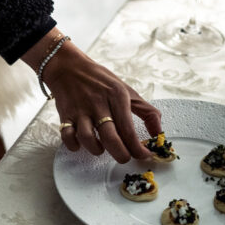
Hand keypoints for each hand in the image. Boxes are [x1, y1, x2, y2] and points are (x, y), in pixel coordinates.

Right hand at [22, 30, 161, 162]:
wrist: (69, 67)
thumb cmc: (101, 81)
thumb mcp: (127, 91)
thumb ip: (146, 111)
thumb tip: (159, 133)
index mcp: (117, 97)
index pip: (129, 129)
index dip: (138, 148)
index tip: (145, 155)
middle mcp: (99, 104)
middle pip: (110, 137)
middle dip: (121, 154)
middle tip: (125, 157)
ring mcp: (81, 110)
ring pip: (87, 138)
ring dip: (97, 149)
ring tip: (103, 148)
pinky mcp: (65, 115)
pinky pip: (67, 136)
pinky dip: (74, 145)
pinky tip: (81, 144)